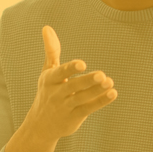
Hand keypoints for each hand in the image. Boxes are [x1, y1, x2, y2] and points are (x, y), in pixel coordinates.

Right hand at [4, 27, 118, 151]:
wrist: (40, 125)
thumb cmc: (46, 92)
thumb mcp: (47, 72)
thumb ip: (51, 50)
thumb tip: (47, 27)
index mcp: (50, 80)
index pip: (60, 73)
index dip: (71, 69)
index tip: (82, 64)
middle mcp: (57, 94)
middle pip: (74, 87)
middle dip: (88, 81)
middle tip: (102, 75)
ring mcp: (66, 107)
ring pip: (82, 98)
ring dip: (97, 90)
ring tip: (110, 82)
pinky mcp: (74, 117)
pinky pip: (89, 108)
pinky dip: (101, 101)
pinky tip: (112, 93)